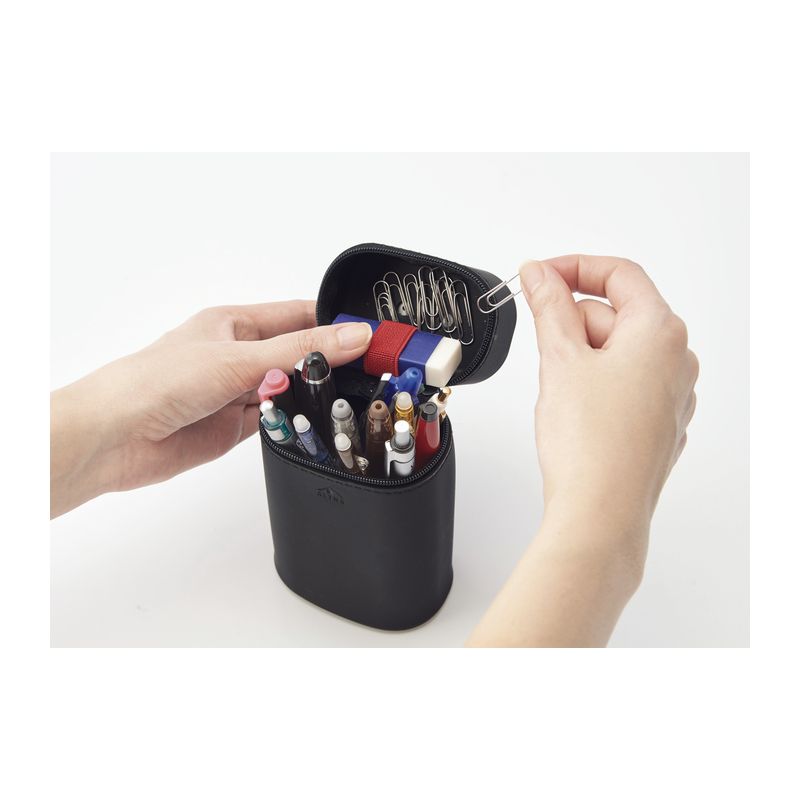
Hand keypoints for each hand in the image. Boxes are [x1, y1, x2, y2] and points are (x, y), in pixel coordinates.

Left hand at [50, 301, 372, 516]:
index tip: (371, 332)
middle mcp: (238, 356)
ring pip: (290, 390)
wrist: (116, 437)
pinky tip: (310, 422)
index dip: (334, 321)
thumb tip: (352, 334)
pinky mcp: (236, 427)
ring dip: (309, 396)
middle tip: (370, 369)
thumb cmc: (158, 380)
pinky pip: (278, 421)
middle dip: (328, 362)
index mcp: (235, 323)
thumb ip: (300, 350)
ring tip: (341, 399)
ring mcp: (238, 392)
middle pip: (298, 355)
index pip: (298, 315)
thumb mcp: (239, 358)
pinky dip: (294, 423)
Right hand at [468, 255, 697, 646]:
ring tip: (558, 390)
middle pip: (616, 315)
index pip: (619, 275)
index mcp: (661, 333)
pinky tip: (574, 411)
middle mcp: (677, 361)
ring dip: (581, 356)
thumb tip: (540, 274)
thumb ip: (548, 305)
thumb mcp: (560, 359)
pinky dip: (594, 384)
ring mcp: (671, 395)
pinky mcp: (657, 424)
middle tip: (540, 346)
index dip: (573, 268)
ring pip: (617, 352)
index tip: (538, 276)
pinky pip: (623, 385)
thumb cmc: (590, 444)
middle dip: (572, 322)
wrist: (600, 514)